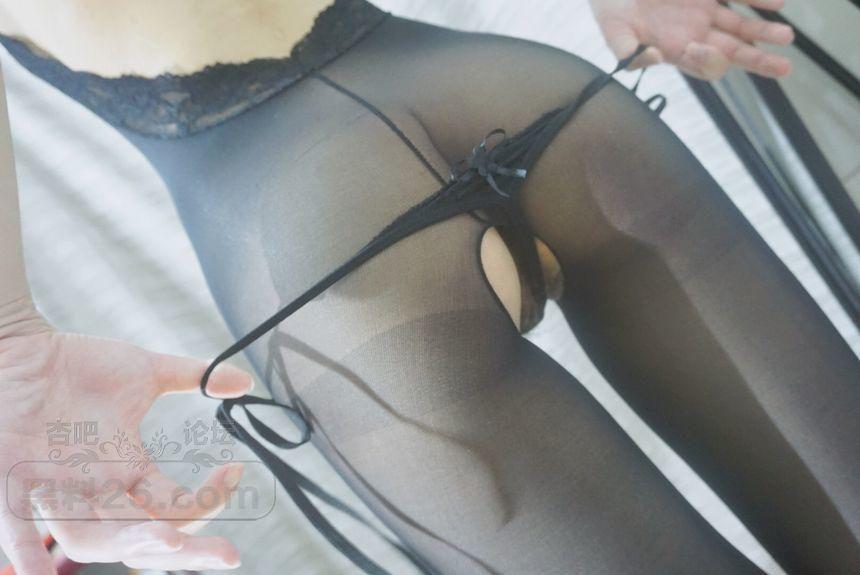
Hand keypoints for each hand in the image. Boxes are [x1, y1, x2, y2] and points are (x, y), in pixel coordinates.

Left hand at [0, 320, 253, 573]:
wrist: (19, 350)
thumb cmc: (79, 366)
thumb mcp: (144, 371)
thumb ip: (195, 375)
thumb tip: (248, 382)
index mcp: (129, 471)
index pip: (177, 507)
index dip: (211, 497)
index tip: (235, 469)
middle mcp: (96, 491)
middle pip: (145, 538)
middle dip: (189, 550)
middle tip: (229, 556)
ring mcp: (55, 490)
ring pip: (90, 541)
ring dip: (129, 544)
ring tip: (167, 540)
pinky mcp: (11, 480)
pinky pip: (16, 527)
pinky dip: (27, 557)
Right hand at [589, 0, 794, 79]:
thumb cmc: (612, 10)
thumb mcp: (612, 30)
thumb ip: (627, 49)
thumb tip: (653, 58)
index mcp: (674, 51)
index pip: (701, 65)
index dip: (707, 61)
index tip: (698, 48)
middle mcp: (694, 35)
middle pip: (732, 53)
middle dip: (757, 60)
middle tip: (783, 68)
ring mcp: (705, 12)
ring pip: (742, 26)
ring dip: (765, 32)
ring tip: (786, 37)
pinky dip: (758, 0)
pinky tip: (778, 4)